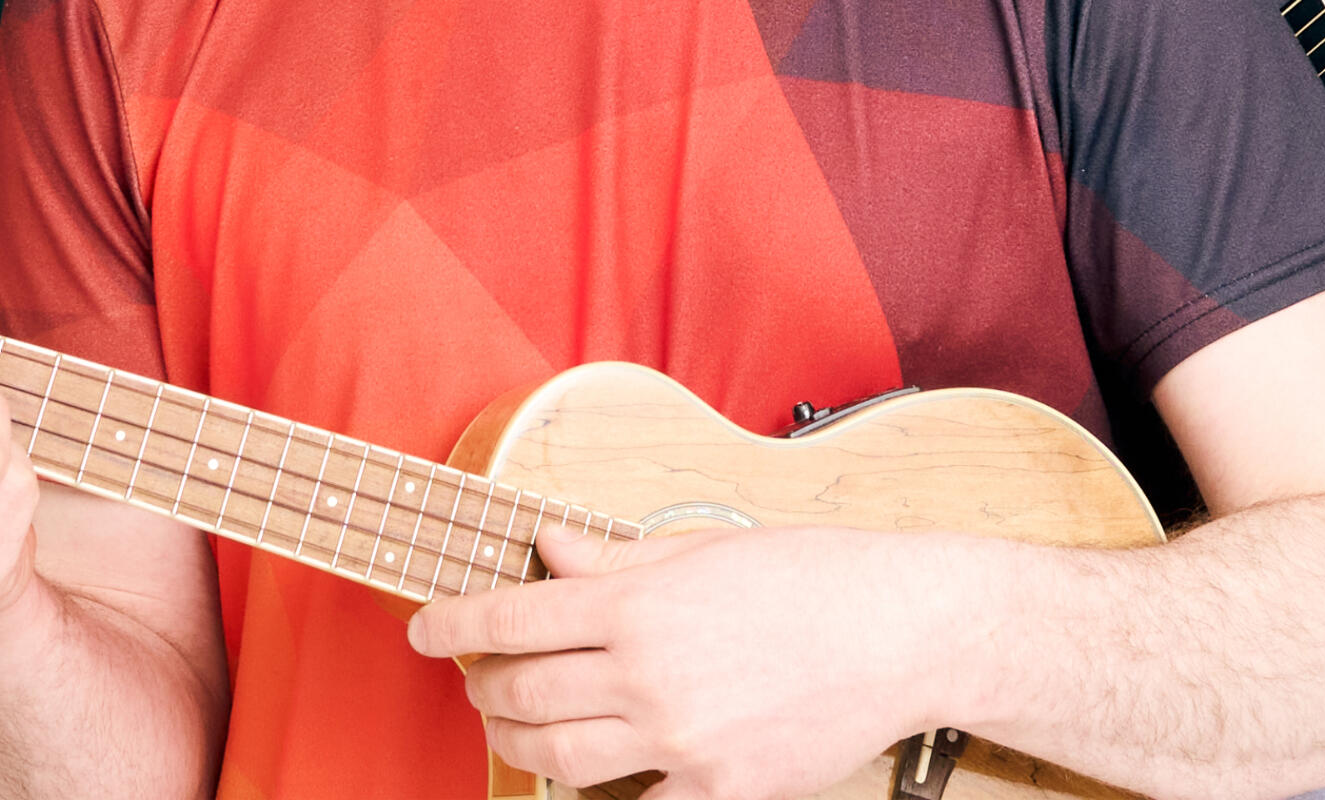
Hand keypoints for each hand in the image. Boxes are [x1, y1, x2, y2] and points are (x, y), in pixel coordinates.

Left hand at [408, 521, 956, 799]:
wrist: (902, 635)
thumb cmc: (813, 577)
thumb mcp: (705, 548)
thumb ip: (615, 558)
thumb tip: (547, 549)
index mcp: (638, 605)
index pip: (513, 618)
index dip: (453, 625)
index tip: (422, 630)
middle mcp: (647, 677)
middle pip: (521, 694)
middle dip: (481, 685)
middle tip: (476, 675)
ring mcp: (679, 744)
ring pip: (555, 758)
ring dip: (516, 740)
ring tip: (514, 722)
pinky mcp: (716, 791)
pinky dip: (600, 788)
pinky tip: (593, 768)